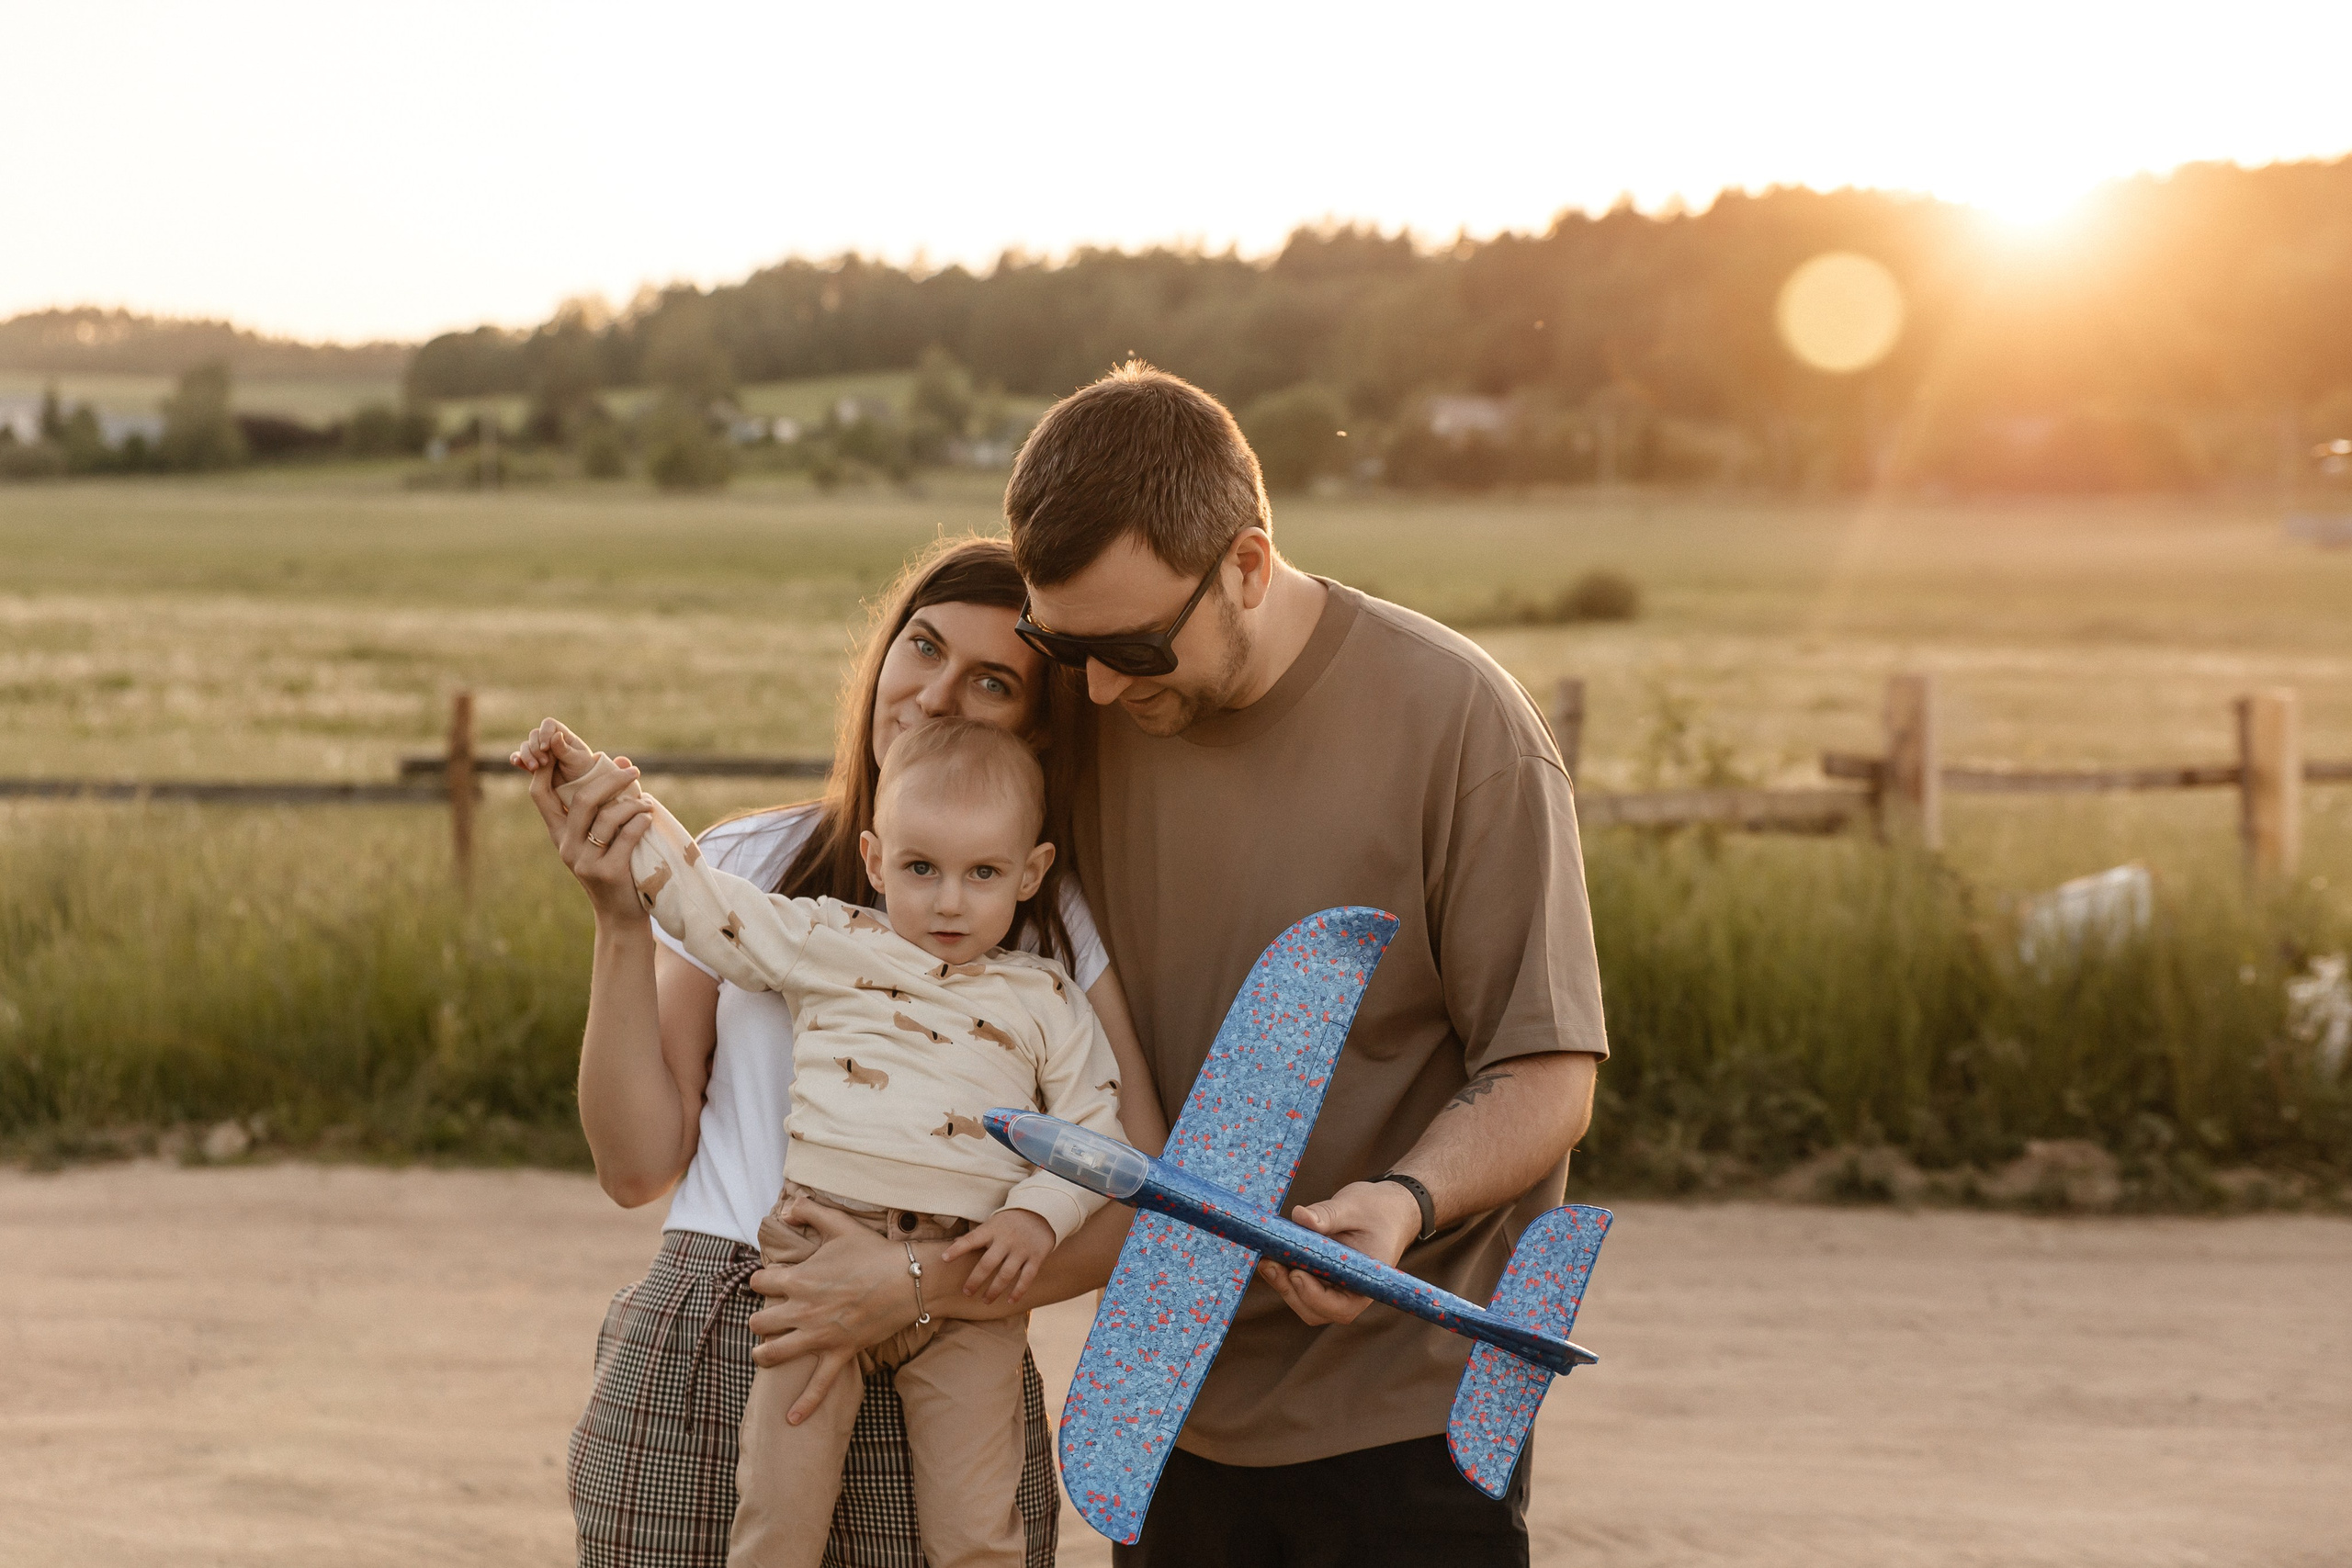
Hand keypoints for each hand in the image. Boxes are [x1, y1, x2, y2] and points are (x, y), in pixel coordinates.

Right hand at [509, 716, 599, 787]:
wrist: (579, 787)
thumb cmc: (583, 771)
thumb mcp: (577, 760)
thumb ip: (565, 749)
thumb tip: (556, 734)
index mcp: (562, 736)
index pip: (549, 725)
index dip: (544, 733)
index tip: (546, 748)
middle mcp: (549, 741)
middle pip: (534, 735)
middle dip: (536, 748)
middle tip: (544, 762)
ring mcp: (539, 752)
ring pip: (526, 746)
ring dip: (527, 755)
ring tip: (535, 768)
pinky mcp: (532, 764)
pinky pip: (520, 757)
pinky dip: (517, 758)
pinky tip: (516, 762)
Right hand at [514, 718, 654, 925]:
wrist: (620, 914)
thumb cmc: (614, 867)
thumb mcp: (601, 837)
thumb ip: (605, 804)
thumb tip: (621, 759)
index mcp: (558, 833)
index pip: (539, 793)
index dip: (545, 767)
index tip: (565, 744)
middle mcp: (566, 845)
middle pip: (582, 798)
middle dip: (611, 779)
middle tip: (633, 770)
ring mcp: (584, 861)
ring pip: (607, 816)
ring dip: (632, 803)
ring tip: (646, 803)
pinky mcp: (606, 872)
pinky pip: (627, 834)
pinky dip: (641, 821)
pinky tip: (648, 818)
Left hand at [747, 1197, 926, 1422]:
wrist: (906, 1279)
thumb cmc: (872, 1251)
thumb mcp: (839, 1223)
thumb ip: (808, 1210)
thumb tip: (785, 1207)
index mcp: (797, 1279)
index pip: (760, 1282)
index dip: (762, 1280)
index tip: (771, 1280)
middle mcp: (801, 1310)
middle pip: (760, 1321)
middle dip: (760, 1319)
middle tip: (768, 1317)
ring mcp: (819, 1335)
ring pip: (775, 1353)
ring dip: (764, 1354)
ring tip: (762, 1354)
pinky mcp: (839, 1352)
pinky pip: (819, 1385)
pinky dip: (804, 1406)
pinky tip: (791, 1421)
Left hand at [943, 1208, 1054, 1304]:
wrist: (1041, 1212)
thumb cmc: (1010, 1221)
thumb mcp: (993, 1223)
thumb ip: (976, 1236)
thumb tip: (953, 1244)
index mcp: (992, 1229)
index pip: (972, 1239)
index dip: (957, 1249)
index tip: (944, 1258)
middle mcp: (1006, 1240)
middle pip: (988, 1263)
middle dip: (975, 1280)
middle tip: (967, 1292)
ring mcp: (1022, 1249)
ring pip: (1006, 1274)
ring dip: (994, 1290)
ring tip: (985, 1300)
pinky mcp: (1036, 1257)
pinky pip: (1027, 1277)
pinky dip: (1018, 1291)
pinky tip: (1010, 1301)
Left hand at [1256, 1178, 1423, 1326]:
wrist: (1386, 1208)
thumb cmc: (1377, 1209)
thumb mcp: (1355, 1206)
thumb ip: (1328, 1213)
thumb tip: (1300, 1216)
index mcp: (1367, 1282)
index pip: (1342, 1307)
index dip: (1315, 1297)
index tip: (1297, 1273)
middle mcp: (1350, 1292)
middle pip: (1316, 1310)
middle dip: (1291, 1290)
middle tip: (1270, 1263)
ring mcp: (1334, 1287)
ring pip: (1303, 1301)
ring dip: (1283, 1284)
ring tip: (1266, 1258)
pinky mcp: (1320, 1277)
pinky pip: (1299, 1285)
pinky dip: (1283, 1274)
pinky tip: (1270, 1253)